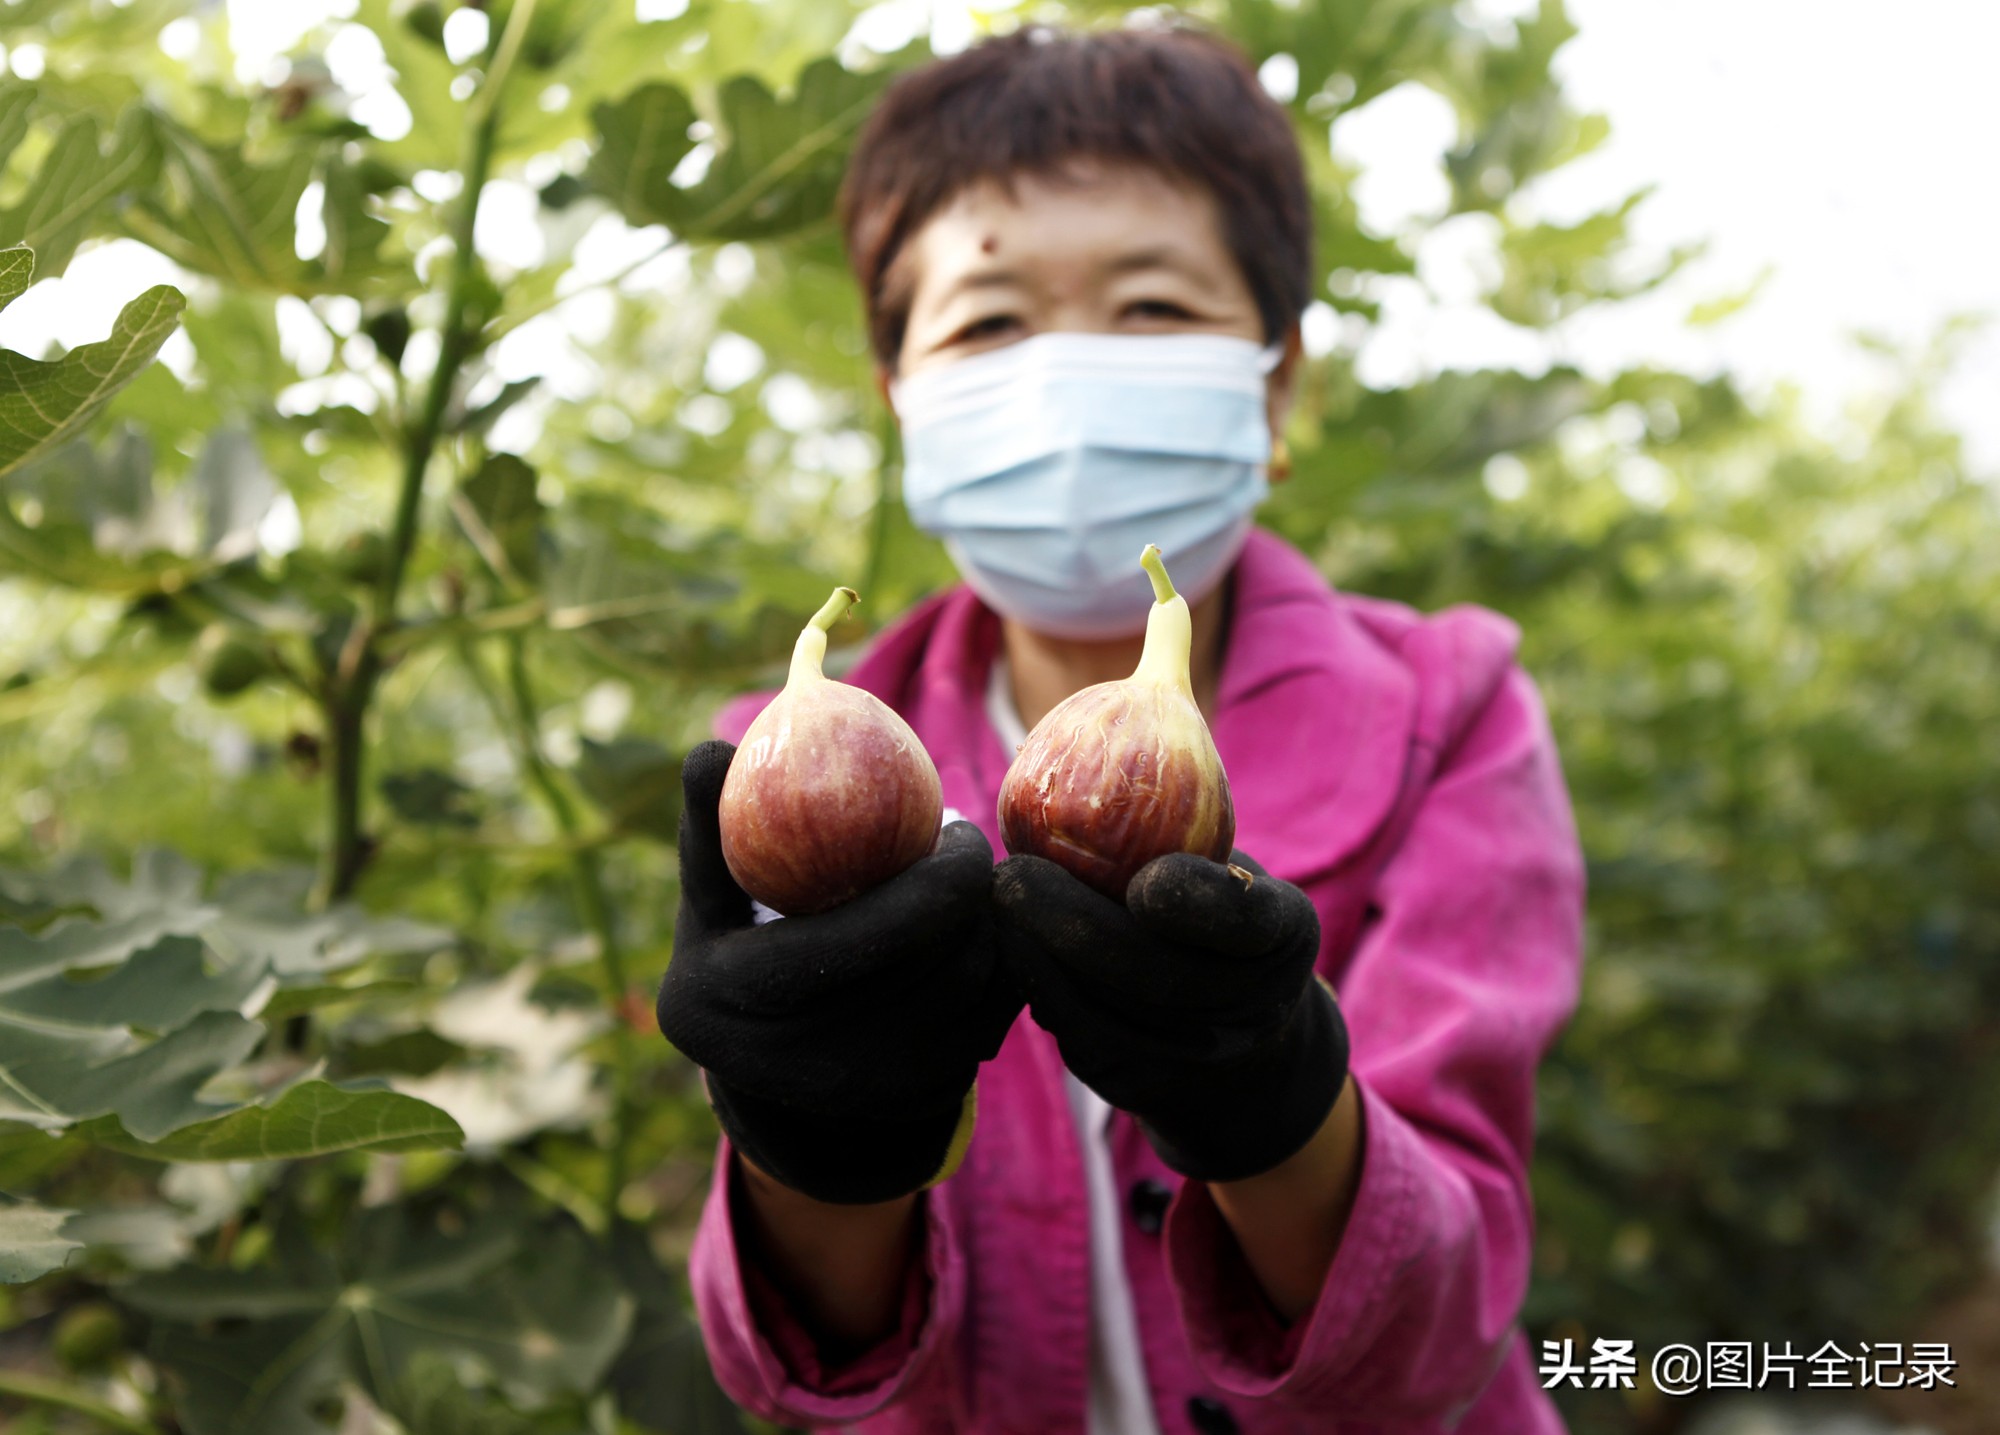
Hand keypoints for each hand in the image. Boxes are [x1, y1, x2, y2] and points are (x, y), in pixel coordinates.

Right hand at [658, 740, 1021, 1203]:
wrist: (778, 1081)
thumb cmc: (740, 957)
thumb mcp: (709, 905)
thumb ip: (710, 831)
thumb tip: (708, 750)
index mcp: (732, 1002)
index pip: (859, 935)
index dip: (930, 878)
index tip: (959, 828)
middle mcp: (799, 1065)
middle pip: (931, 965)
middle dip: (972, 898)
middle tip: (978, 852)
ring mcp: (867, 1092)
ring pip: (973, 990)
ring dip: (991, 928)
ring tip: (978, 888)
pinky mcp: (923, 1100)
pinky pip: (995, 1019)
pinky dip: (1002, 968)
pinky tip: (984, 934)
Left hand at [992, 848, 1346, 1182]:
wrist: (1235, 1038)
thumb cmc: (1213, 916)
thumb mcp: (1228, 871)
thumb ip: (1183, 836)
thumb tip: (1089, 771)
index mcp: (1282, 934)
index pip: (1246, 917)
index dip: (1195, 902)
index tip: (1146, 881)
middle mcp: (1249, 1006)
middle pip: (1151, 973)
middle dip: (1071, 922)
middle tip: (1012, 874)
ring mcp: (1192, 1057)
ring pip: (1099, 1010)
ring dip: (1035, 953)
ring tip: (998, 902)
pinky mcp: (1133, 1084)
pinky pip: (1072, 1034)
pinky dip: (1034, 985)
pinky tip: (1008, 941)